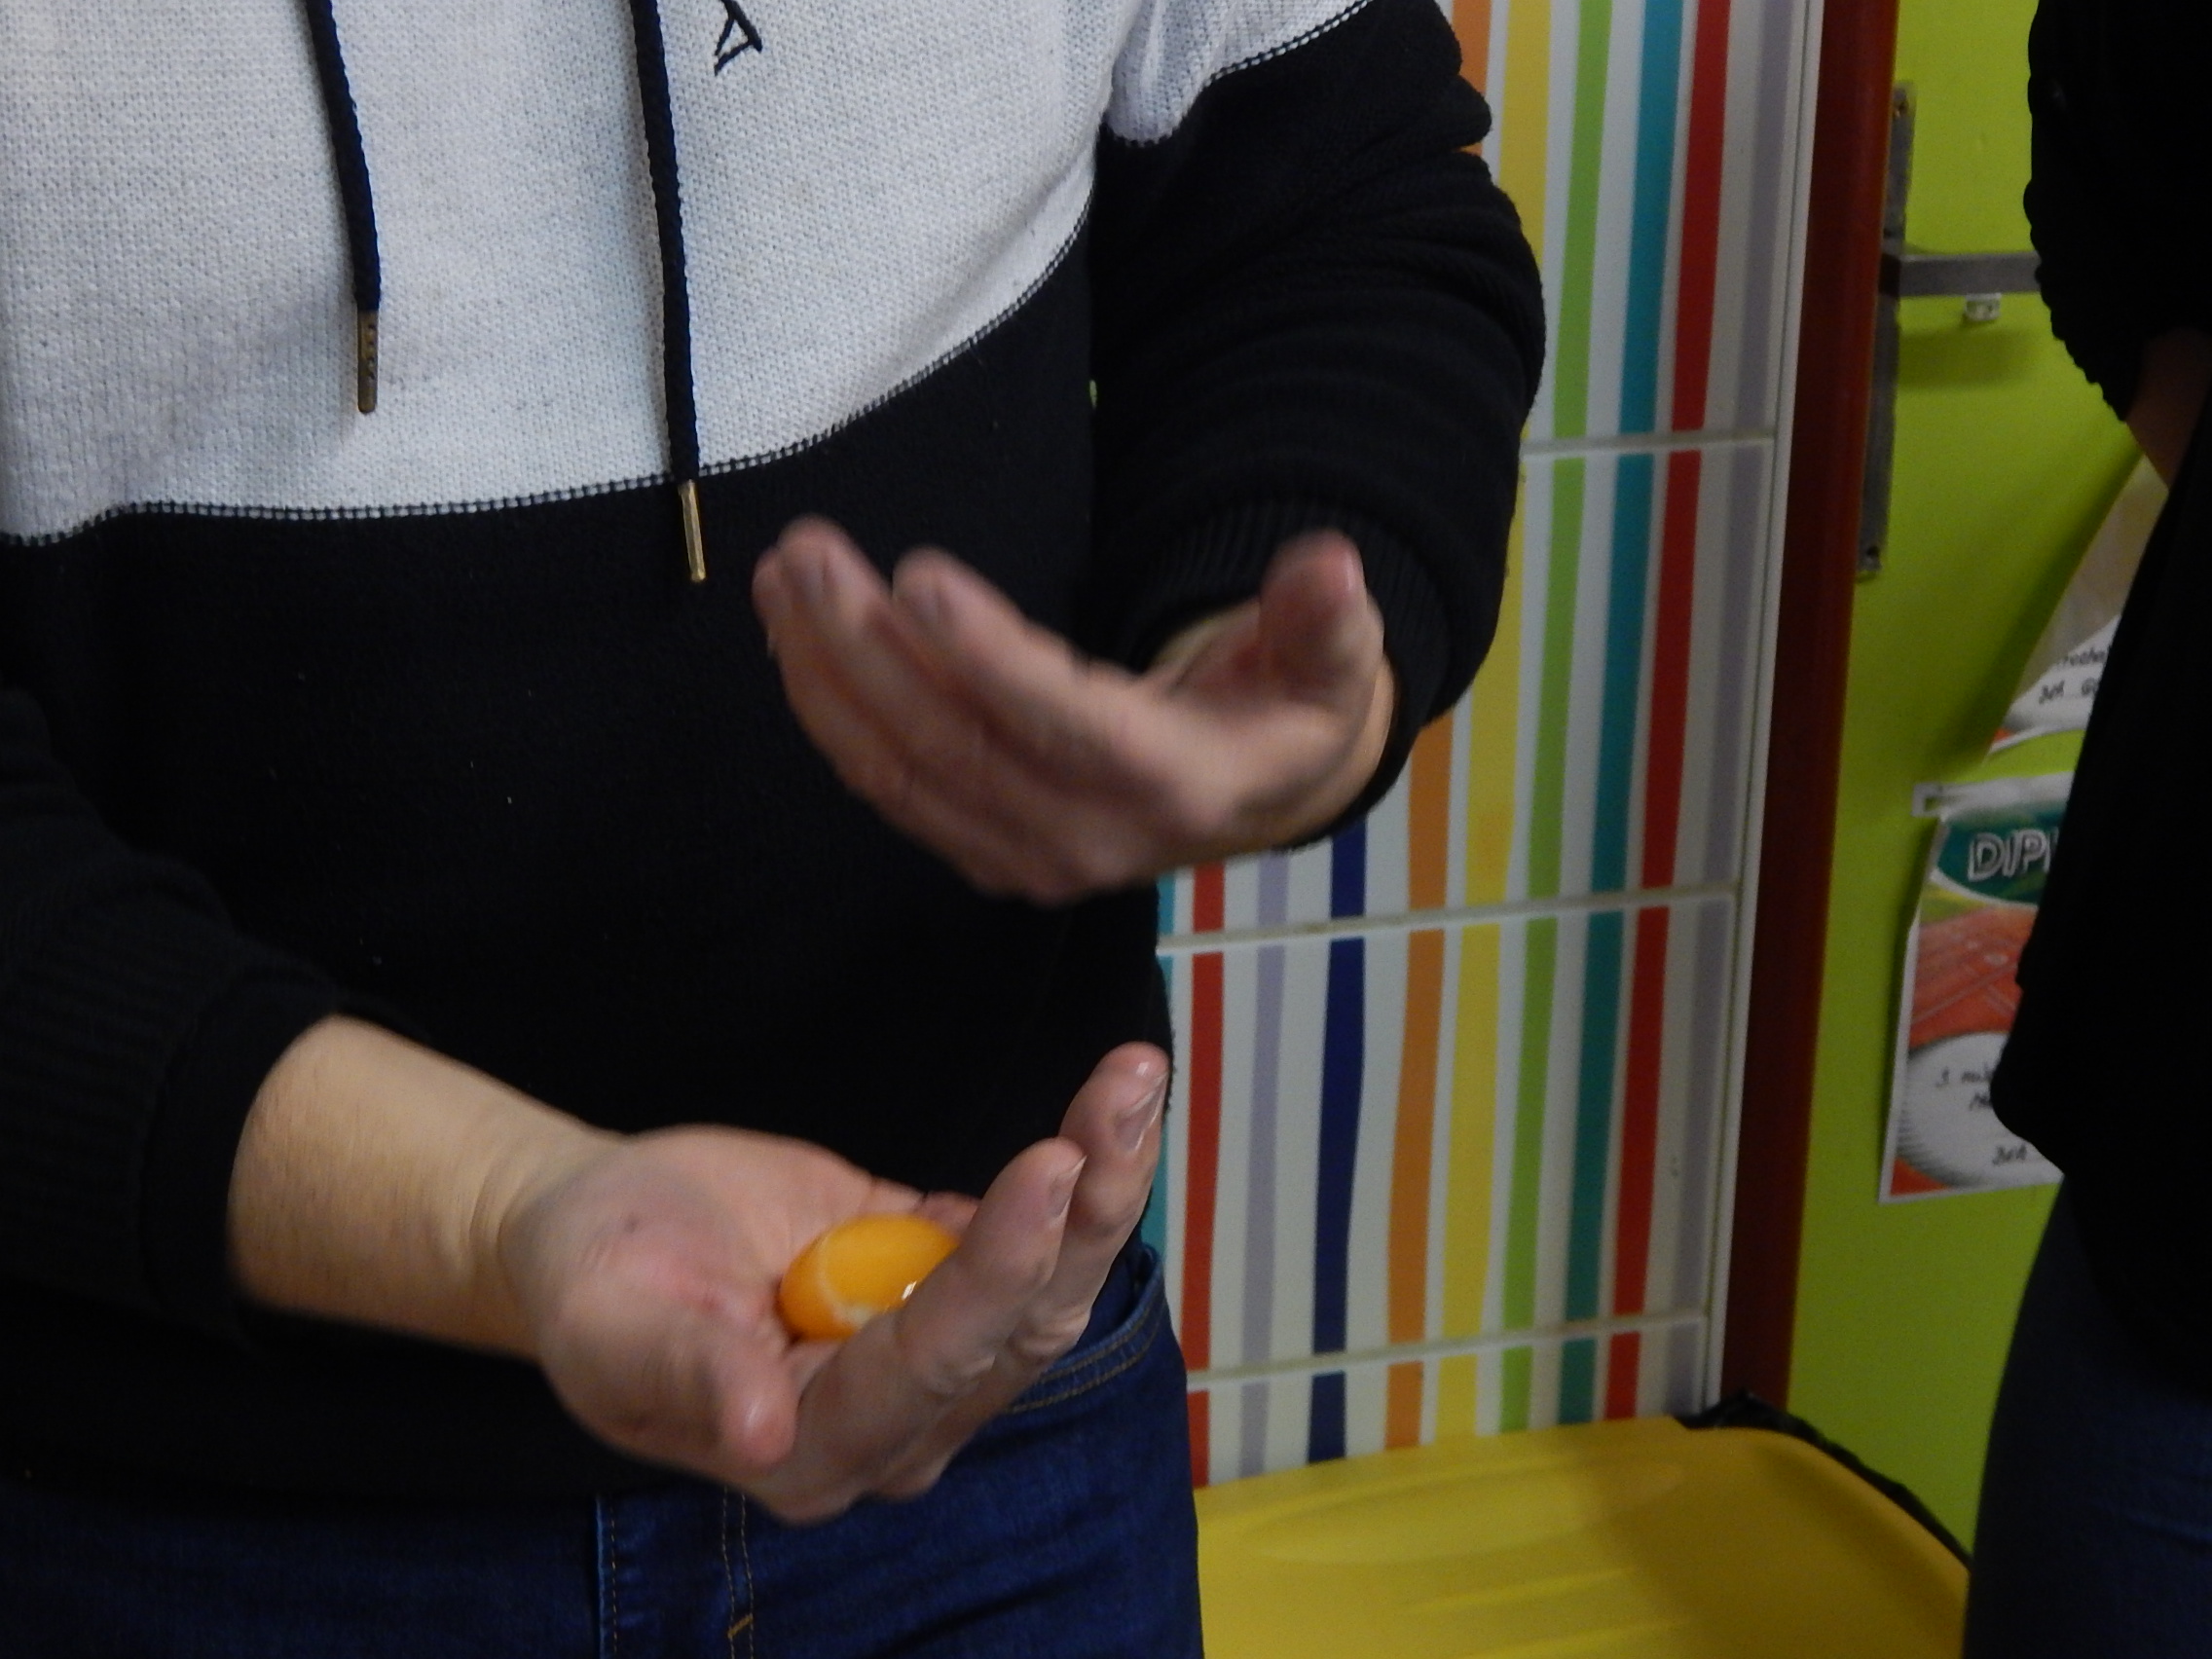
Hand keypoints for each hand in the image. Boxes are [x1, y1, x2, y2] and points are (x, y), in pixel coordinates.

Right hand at [494, 1042, 1167, 1520]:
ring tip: (1136, 1078)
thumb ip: (691, 1375)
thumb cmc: (594, 1283)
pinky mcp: (949, 1284)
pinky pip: (1034, 1234)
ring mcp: (939, 1356)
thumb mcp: (612, 1326)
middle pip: (1022, 1326)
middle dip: (1084, 1210)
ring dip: (1104, 1180)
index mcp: (816, 1450)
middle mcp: (901, 1422)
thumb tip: (760, 1436)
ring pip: (1051, 1281)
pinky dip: (1081, 1169)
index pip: (931, 1364)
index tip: (1050, 1163)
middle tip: (1127, 1093)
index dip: (994, 1268)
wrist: (602, 1232)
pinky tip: (1117, 1098)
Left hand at [752, 518, 1396, 903]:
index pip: (1067, 724)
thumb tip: (1331, 566)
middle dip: (867, 648)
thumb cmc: (1290, 707)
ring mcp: (1027, 855)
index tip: (917, 579)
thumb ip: (1327, 620)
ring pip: (905, 772)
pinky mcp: (984, 851)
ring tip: (782, 580)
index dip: (991, 657)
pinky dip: (832, 717)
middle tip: (808, 553)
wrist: (1260, 793)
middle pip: (958, 746)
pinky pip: (891, 789)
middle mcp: (1089, 837)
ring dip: (828, 677)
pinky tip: (794, 640)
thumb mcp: (1334, 662)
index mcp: (1175, 786)